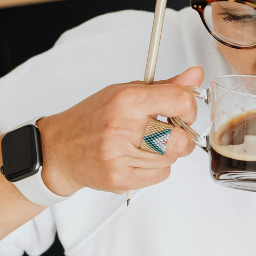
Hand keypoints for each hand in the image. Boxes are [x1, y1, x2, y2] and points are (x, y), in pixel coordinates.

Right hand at [37, 67, 203, 196]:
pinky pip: (160, 176)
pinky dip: (155, 168)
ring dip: (166, 152)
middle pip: (181, 140)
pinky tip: (137, 158)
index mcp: (127, 100)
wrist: (59, 149)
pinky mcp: (120, 179)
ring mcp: (120, 157)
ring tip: (144, 143)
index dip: (190, 107)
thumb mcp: (125, 92)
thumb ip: (165, 87)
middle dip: (182, 136)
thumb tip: (196, 75)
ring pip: (171, 160)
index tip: (183, 110)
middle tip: (170, 131)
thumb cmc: (93, 118)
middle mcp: (123, 128)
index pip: (180, 102)